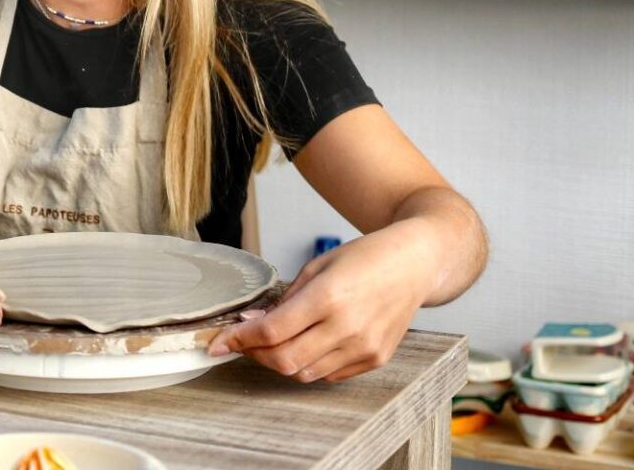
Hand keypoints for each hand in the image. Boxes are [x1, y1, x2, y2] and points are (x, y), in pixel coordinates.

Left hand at [209, 221, 435, 382]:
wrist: (414, 263)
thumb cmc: (365, 257)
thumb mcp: (318, 266)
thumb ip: (287, 299)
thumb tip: (253, 324)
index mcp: (328, 297)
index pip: (271, 332)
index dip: (238, 340)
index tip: (218, 343)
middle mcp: (347, 328)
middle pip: (284, 361)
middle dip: (255, 355)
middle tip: (243, 344)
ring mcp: (364, 347)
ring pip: (304, 373)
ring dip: (281, 362)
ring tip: (273, 342)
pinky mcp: (375, 359)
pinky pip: (329, 375)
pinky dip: (309, 365)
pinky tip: (306, 344)